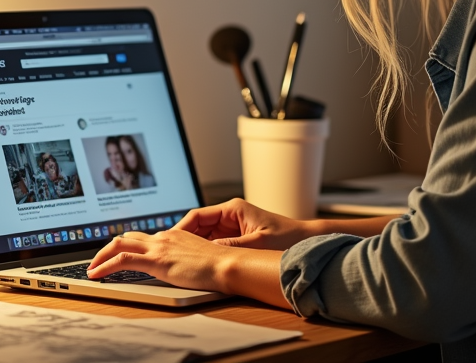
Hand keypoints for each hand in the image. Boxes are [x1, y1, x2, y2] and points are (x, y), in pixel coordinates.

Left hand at [87, 229, 227, 290]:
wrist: (226, 265)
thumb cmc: (219, 266)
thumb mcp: (198, 259)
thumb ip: (185, 258)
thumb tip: (180, 267)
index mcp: (174, 235)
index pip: (144, 237)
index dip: (127, 245)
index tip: (117, 254)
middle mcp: (164, 237)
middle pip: (128, 236)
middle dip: (108, 248)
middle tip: (98, 260)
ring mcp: (159, 247)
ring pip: (119, 244)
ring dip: (101, 256)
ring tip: (91, 269)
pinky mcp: (156, 261)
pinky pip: (122, 260)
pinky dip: (105, 266)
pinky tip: (96, 275)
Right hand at [175, 198, 316, 250]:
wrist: (305, 240)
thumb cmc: (287, 237)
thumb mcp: (257, 244)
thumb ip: (232, 247)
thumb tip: (207, 253)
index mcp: (233, 209)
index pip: (197, 215)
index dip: (181, 229)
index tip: (171, 242)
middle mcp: (230, 216)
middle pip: (197, 226)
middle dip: (184, 240)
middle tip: (170, 255)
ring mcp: (232, 227)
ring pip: (203, 237)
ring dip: (193, 248)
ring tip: (180, 262)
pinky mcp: (236, 238)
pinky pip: (214, 244)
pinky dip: (205, 253)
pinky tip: (198, 265)